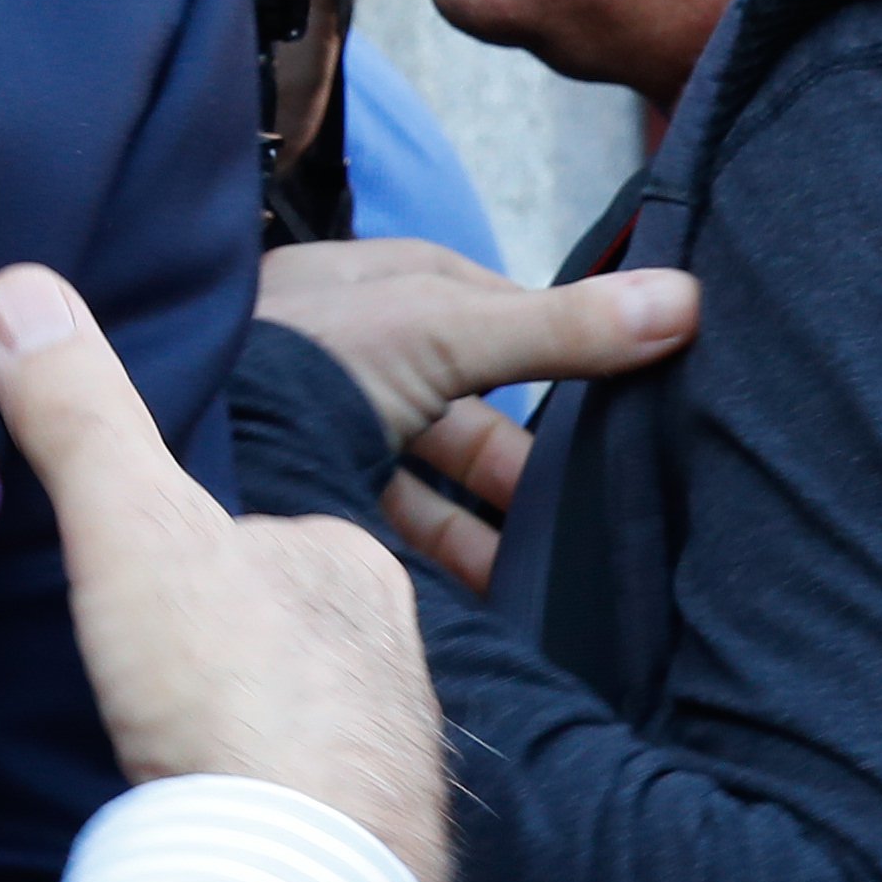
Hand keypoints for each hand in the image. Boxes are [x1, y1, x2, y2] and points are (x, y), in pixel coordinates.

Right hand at [0, 262, 452, 881]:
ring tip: (163, 755)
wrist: (300, 879)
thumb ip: (80, 413)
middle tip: (140, 677)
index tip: (131, 586)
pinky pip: (310, 812)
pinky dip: (261, 813)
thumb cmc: (230, 688)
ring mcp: (393, 758)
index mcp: (349, 563)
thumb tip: (22, 288)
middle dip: (221, 651)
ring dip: (243, 737)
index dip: (187, 554)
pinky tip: (212, 826)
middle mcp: (394, 654)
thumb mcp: (130, 522)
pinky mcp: (380, 853)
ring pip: (302, 724)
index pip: (263, 533)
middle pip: (283, 629)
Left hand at [253, 238, 695, 592]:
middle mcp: (332, 351)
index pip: (471, 299)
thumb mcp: (439, 332)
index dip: (544, 335)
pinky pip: (387, 525)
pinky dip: (445, 555)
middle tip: (591, 497)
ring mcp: (313, 426)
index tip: (617, 381)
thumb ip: (558, 326)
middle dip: (518, 448)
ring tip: (552, 563)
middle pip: (454, 394)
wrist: (194, 461)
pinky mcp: (300, 498)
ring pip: (424, 467)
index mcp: (359, 289)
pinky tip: (493, 592)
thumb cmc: (300, 367)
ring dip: (486, 513)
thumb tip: (687, 298)